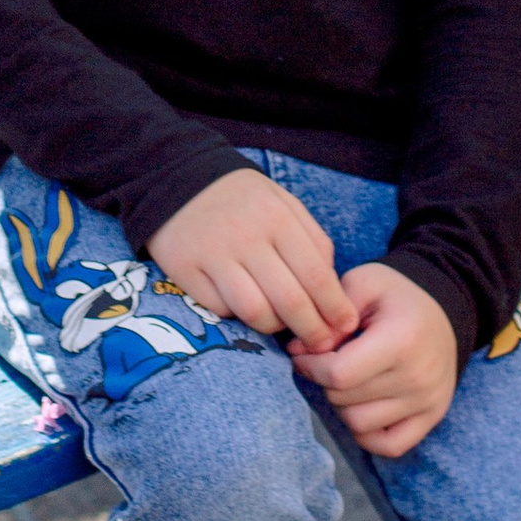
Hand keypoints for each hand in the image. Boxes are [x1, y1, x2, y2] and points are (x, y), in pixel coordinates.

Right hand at [149, 167, 356, 344]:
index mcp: (277, 218)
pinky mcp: (184, 270)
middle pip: (290, 301)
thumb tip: (331, 286)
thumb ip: (311, 239)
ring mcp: (213, 255)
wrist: (175, 177)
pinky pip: (220, 309)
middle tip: (321, 344)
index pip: (315, 275)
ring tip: (280, 325)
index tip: (345, 325)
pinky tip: (242, 307)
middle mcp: (246, 237)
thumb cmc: (241, 198)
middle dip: (312, 330)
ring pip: (255, 312)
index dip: (335, 307)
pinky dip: (236, 316)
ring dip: (274, 328)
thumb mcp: (282, 202)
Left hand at [290, 263, 459, 457]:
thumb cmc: (396, 297)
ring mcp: (428, 401)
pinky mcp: (432, 417)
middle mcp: (418, 376)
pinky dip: (367, 432)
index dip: (310, 366)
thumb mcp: (363, 284)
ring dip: (342, 405)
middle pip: (344, 399)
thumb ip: (329, 315)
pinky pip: (388, 446)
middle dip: (324, 381)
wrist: (443, 312)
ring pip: (359, 424)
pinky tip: (362, 406)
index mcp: (401, 340)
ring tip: (347, 380)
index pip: (339, 374)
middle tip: (328, 361)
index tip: (304, 353)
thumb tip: (299, 351)